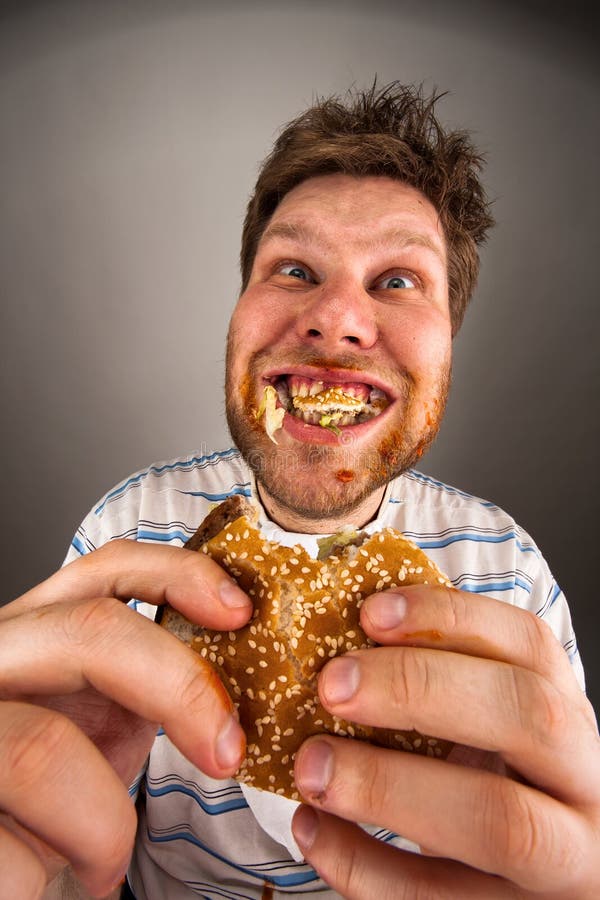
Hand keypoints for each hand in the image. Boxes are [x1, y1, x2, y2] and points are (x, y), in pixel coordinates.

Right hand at [0, 540, 252, 897]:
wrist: (0, 871)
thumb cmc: (53, 800)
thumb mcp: (102, 720)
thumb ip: (148, 678)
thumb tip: (252, 662)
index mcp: (33, 636)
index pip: (103, 570)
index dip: (177, 574)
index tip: (238, 611)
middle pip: (87, 631)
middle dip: (177, 687)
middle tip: (226, 751)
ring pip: (41, 749)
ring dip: (103, 822)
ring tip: (106, 858)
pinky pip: (8, 850)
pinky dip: (60, 872)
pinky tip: (68, 881)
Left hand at [292, 585, 599, 897]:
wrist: (534, 870)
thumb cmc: (490, 781)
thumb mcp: (481, 725)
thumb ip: (434, 684)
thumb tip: (337, 644)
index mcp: (565, 712)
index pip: (528, 644)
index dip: (450, 618)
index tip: (370, 614)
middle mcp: (583, 780)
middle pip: (528, 717)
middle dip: (421, 689)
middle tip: (331, 685)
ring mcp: (564, 860)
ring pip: (501, 822)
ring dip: (389, 786)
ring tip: (311, 766)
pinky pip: (439, 899)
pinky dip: (364, 864)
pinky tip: (313, 828)